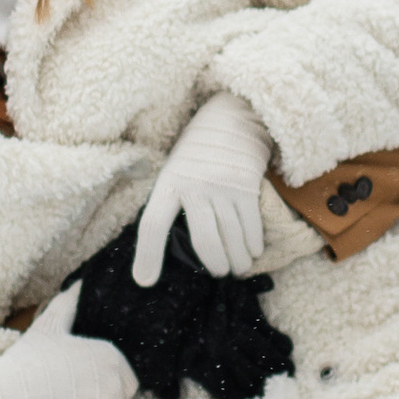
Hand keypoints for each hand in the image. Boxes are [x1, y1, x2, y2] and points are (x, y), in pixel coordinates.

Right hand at [0, 283, 136, 398]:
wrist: (4, 397)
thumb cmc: (27, 361)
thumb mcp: (49, 325)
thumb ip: (69, 303)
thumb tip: (82, 281)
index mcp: (110, 356)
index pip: (126, 375)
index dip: (103, 377)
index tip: (80, 378)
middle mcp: (114, 382)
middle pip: (118, 397)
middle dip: (98, 396)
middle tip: (67, 391)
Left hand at [133, 89, 273, 285]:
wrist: (232, 117)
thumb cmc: (197, 153)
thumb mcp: (174, 170)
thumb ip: (172, 202)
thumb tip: (171, 243)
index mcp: (169, 183)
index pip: (153, 224)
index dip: (147, 255)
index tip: (145, 281)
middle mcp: (195, 185)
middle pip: (204, 241)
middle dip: (214, 265)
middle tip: (219, 274)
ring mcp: (223, 186)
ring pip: (232, 238)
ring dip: (237, 261)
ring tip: (237, 269)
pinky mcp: (247, 186)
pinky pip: (251, 226)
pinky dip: (253, 245)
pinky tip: (253, 252)